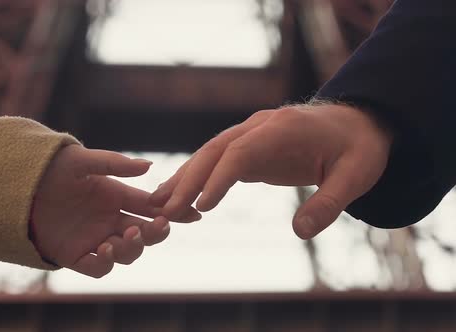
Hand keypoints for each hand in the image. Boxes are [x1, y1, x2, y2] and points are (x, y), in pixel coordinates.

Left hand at [32, 145, 199, 277]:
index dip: (172, 211)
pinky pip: (97, 267)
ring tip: (124, 237)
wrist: (18, 186)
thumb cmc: (51, 168)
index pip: (151, 207)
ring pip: (127, 253)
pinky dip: (105, 263)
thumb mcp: (82, 160)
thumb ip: (114, 164)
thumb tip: (149, 167)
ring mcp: (94, 238)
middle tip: (158, 226)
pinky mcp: (75, 255)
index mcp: (116, 196)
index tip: (193, 214)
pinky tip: (103, 250)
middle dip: (157, 232)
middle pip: (145, 233)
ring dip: (132, 248)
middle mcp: (109, 219)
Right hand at [150, 104, 391, 238]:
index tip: (201, 206)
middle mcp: (260, 127)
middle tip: (164, 209)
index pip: (241, 152)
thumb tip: (300, 232)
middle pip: (215, 151)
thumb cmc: (359, 149)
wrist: (358, 124)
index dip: (218, 178)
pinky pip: (217, 161)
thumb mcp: (356, 177)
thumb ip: (329, 203)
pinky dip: (197, 177)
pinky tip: (180, 195)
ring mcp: (252, 134)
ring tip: (158, 202)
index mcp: (283, 129)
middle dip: (188, 179)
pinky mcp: (250, 147)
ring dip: (184, 177)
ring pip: (209, 154)